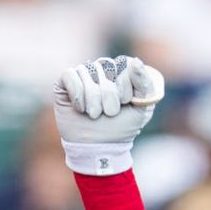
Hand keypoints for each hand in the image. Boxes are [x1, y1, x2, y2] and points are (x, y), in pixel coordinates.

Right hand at [53, 55, 164, 175]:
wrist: (96, 148)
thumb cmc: (120, 129)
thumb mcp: (141, 110)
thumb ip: (145, 85)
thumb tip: (136, 61)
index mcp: (121, 73)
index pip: (124, 63)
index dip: (125, 84)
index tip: (125, 103)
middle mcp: (102, 70)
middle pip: (106, 67)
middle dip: (109, 95)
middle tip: (109, 113)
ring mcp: (83, 74)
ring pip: (88, 72)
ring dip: (93, 98)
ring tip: (94, 115)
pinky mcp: (65, 81)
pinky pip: (70, 75)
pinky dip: (77, 93)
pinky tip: (80, 108)